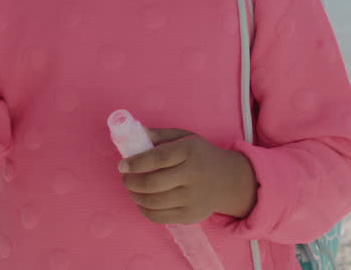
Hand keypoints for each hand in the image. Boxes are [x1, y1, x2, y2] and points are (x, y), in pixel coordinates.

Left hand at [118, 127, 257, 223]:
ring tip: (132, 190)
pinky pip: (160, 217)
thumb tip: (132, 133)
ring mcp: (193, 198)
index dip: (136, 163)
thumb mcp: (185, 138)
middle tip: (125, 178)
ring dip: (136, 196)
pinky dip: (145, 210)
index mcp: (190, 151)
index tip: (122, 165)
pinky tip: (142, 202)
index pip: (158, 158)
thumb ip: (160, 135)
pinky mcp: (191, 216)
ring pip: (154, 202)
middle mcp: (193, 175)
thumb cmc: (200, 155)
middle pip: (153, 183)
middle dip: (132, 182)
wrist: (228, 179)